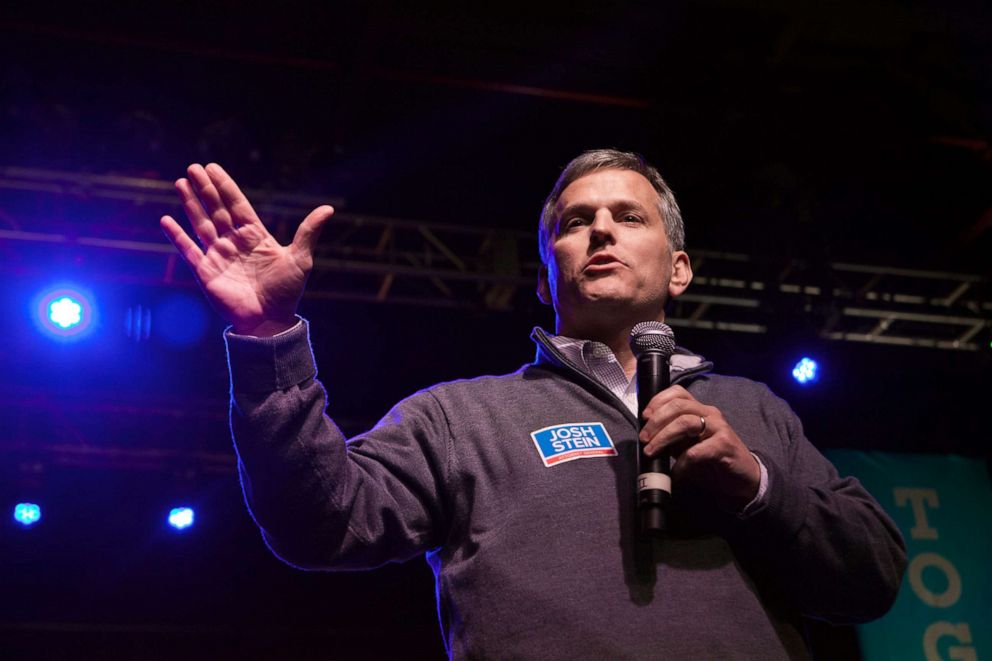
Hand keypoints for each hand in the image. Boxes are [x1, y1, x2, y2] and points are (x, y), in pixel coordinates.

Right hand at [159, 163, 333, 335]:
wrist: (270, 321)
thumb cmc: (286, 291)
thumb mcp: (300, 258)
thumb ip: (308, 232)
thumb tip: (328, 208)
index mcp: (255, 236)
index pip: (237, 205)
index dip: (225, 186)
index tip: (212, 167)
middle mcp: (234, 242)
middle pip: (217, 210)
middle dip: (205, 189)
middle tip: (193, 168)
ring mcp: (219, 255)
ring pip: (201, 224)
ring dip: (191, 204)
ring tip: (181, 183)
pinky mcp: (206, 271)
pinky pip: (188, 250)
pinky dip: (177, 236)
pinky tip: (166, 220)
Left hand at [639, 385, 760, 511]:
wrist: (742, 477)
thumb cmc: (712, 459)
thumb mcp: (687, 445)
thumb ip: (671, 437)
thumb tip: (647, 436)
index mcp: (700, 409)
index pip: (677, 393)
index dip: (657, 401)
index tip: (644, 417)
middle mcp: (710, 413)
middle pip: (678, 406)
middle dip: (656, 422)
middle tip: (644, 439)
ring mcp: (719, 427)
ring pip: (685, 422)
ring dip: (663, 437)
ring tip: (652, 452)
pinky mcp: (725, 445)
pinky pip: (696, 450)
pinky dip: (681, 462)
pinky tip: (676, 471)